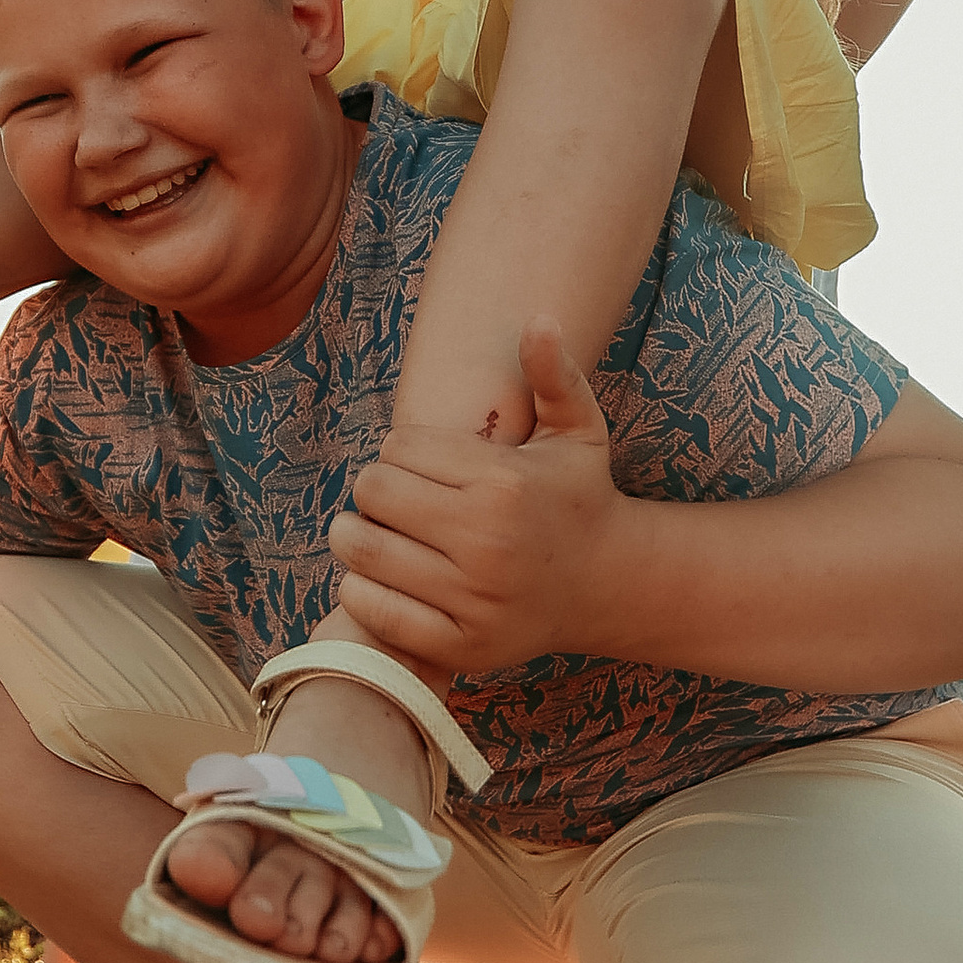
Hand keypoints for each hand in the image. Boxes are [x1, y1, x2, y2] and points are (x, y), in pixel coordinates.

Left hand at [328, 323, 626, 672]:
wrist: (607, 585)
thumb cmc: (579, 497)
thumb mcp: (578, 430)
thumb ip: (553, 374)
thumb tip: (539, 318)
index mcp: (504, 483)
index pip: (399, 447)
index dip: (399, 449)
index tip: (418, 462)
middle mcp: (487, 541)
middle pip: (373, 493)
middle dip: (375, 488)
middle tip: (393, 496)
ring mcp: (472, 598)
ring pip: (363, 550)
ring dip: (355, 536)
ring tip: (372, 530)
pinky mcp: (460, 644)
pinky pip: (374, 608)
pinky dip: (361, 588)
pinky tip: (379, 575)